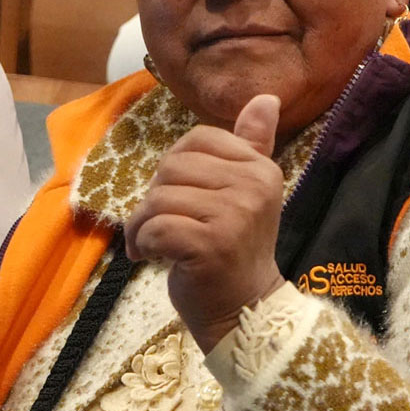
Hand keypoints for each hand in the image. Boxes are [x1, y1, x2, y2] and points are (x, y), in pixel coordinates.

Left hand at [125, 94, 288, 351]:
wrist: (245, 312)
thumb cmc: (235, 250)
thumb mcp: (246, 193)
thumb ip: (253, 145)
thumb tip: (266, 98)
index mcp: (260, 169)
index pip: (197, 139)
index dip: (175, 170)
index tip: (181, 200)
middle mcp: (253, 186)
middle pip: (172, 167)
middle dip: (154, 199)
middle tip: (160, 227)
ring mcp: (234, 215)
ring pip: (159, 198)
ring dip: (144, 226)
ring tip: (153, 246)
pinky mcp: (210, 244)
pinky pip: (155, 227)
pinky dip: (144, 244)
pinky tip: (154, 258)